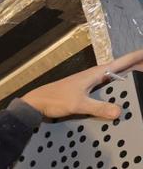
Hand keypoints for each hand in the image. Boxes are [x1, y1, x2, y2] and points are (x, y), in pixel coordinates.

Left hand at [21, 49, 142, 119]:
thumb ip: (98, 108)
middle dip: (137, 66)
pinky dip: (116, 87)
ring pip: (115, 77)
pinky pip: (107, 86)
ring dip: (127, 76)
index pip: (123, 61)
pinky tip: (119, 93)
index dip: (138, 56)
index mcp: (97, 73)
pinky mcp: (85, 91)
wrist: (36, 103)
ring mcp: (90, 83)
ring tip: (139, 76)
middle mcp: (96, 75)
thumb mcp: (78, 104)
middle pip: (122, 68)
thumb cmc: (55, 99)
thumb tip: (119, 112)